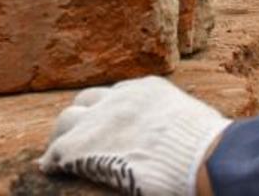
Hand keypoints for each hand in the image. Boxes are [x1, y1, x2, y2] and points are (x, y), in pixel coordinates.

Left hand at [39, 76, 229, 194]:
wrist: (201, 157)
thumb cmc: (207, 147)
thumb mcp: (190, 119)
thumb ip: (171, 121)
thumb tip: (173, 137)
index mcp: (147, 89)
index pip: (116, 95)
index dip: (108, 113)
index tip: (107, 128)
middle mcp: (120, 97)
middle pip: (86, 101)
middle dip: (82, 119)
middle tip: (79, 140)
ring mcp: (101, 119)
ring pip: (67, 120)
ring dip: (63, 137)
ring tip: (58, 155)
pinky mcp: (85, 145)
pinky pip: (59, 150)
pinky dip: (53, 160)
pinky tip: (52, 169)